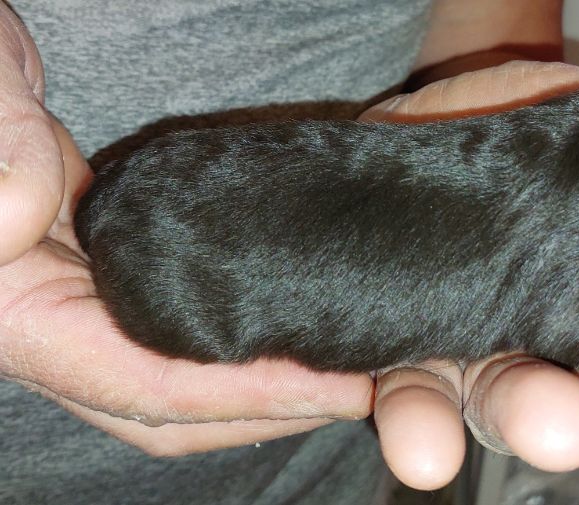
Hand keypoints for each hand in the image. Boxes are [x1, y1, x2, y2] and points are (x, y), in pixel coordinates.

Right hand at [0, 6, 374, 454]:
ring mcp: (78, 301)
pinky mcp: (106, 272)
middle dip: (269, 411)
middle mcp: (47, 321)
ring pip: (175, 379)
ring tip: (341, 375)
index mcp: (12, 309)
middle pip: (168, 407)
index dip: (247, 398)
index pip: (144, 382)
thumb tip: (22, 218)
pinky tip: (285, 327)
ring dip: (257, 388)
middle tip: (360, 391)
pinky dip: (233, 343)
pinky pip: (176, 333)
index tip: (338, 390)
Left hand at [362, 61, 578, 503]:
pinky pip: (410, 401)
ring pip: (518, 402)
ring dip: (543, 418)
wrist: (413, 129)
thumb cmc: (517, 137)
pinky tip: (427, 448)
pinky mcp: (403, 360)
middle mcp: (563, 338)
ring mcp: (482, 353)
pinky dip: (421, 424)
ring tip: (562, 428)